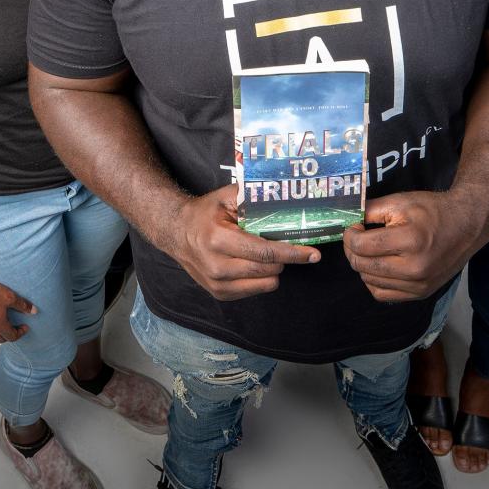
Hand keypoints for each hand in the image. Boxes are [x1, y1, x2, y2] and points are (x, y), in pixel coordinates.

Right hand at [171, 186, 319, 300]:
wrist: (176, 233)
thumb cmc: (205, 213)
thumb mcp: (225, 197)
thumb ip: (251, 196)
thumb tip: (282, 195)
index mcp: (219, 240)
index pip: (265, 252)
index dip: (292, 253)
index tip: (312, 254)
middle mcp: (217, 266)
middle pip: (268, 269)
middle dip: (284, 258)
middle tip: (288, 245)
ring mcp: (217, 284)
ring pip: (265, 284)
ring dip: (273, 269)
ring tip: (265, 253)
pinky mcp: (219, 294)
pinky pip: (254, 291)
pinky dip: (261, 278)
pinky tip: (253, 263)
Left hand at [343, 190, 486, 302]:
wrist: (466, 226)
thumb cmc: (433, 211)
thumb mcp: (400, 201)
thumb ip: (370, 210)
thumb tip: (346, 220)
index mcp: (410, 241)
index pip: (361, 246)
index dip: (350, 234)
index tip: (355, 226)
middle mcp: (415, 268)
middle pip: (362, 265)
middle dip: (352, 249)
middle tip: (357, 236)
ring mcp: (418, 285)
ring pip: (369, 281)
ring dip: (363, 264)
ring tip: (371, 249)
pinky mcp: (420, 294)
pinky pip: (382, 294)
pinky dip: (373, 281)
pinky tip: (379, 265)